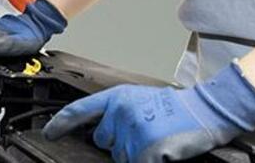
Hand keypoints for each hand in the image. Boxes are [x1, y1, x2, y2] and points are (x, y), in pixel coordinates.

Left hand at [43, 62, 254, 162]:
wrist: (205, 110)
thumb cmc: (175, 108)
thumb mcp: (140, 101)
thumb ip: (117, 113)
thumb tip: (102, 131)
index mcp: (117, 97)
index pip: (78, 110)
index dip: (59, 123)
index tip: (48, 133)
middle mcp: (120, 112)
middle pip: (102, 141)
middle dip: (117, 143)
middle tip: (143, 133)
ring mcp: (132, 131)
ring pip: (120, 156)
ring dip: (134, 154)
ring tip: (155, 139)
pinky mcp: (145, 150)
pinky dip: (147, 161)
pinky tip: (160, 151)